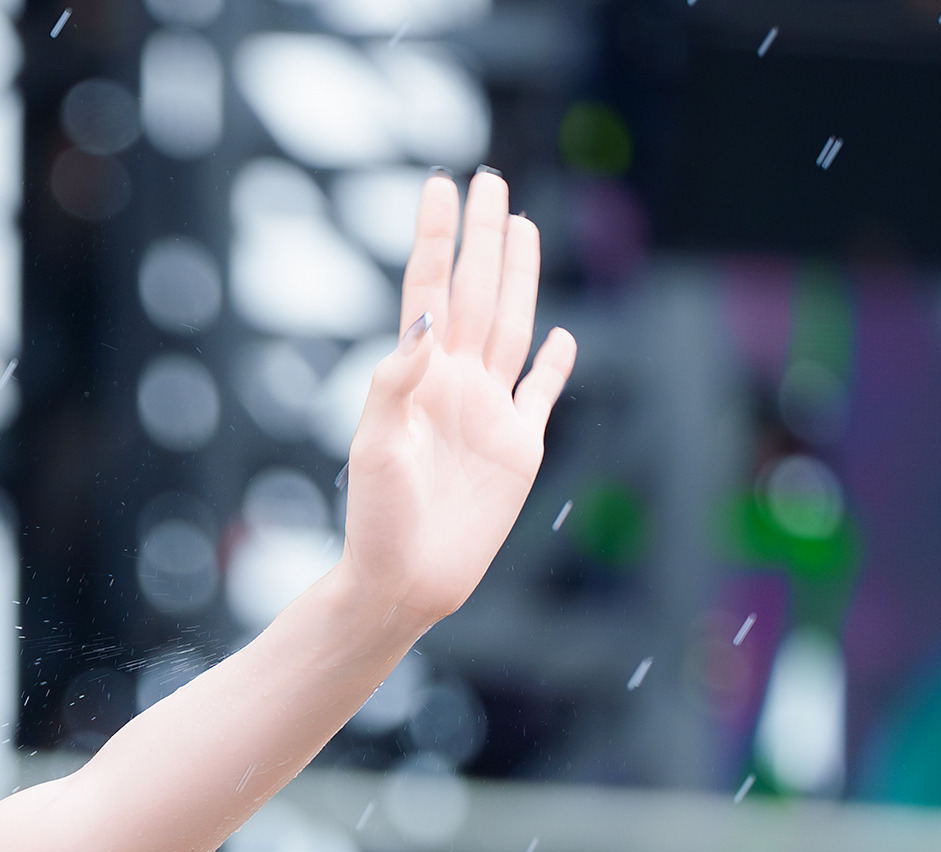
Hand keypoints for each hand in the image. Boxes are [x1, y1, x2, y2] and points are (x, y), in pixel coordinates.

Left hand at [337, 168, 575, 628]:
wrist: (403, 582)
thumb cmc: (377, 522)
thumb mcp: (375, 450)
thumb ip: (395, 384)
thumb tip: (424, 324)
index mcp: (420, 378)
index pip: (429, 291)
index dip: (436, 239)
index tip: (438, 185)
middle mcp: (456, 384)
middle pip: (478, 292)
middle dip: (482, 237)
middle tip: (488, 179)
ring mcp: (490, 412)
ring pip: (512, 325)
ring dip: (518, 275)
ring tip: (519, 226)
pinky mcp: (519, 447)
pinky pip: (542, 394)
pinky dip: (557, 365)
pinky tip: (565, 336)